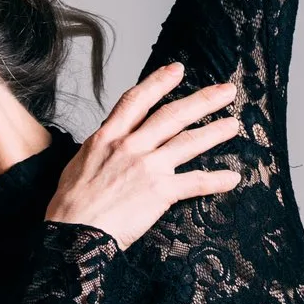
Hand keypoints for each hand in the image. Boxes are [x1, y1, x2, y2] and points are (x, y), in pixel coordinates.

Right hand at [46, 65, 242, 248]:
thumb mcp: (78, 164)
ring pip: (188, 142)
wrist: (73, 233)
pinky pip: (195, 182)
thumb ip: (100, 149)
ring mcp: (147, 167)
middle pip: (172, 115)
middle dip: (203, 100)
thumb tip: (107, 144)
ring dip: (214, 132)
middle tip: (226, 91)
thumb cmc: (70, 206)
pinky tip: (232, 178)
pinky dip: (216, 180)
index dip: (159, 82)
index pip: (137, 100)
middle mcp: (131, 146)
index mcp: (108, 137)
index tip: (177, 70)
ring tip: (233, 125)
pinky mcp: (160, 192)